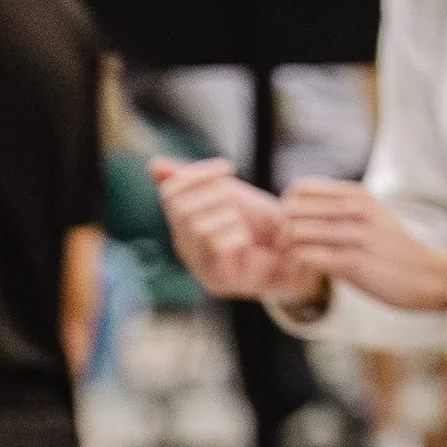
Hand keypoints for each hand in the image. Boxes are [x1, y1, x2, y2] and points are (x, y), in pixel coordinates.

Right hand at [149, 155, 323, 306]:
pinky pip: (218, 246)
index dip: (198, 174)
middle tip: (237, 197)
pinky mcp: (219, 281)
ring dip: (228, 215)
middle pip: (182, 209)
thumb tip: (152, 165)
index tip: (229, 168)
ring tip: (243, 222)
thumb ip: (193, 180)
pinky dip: (237, 235)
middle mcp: (185, 247)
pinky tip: (248, 241)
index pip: (170, 192)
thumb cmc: (260, 224)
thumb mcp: (227, 193)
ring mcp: (200, 266)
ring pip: (198, 228)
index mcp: (182, 224)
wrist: (294, 253)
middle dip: (215, 194)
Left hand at [278, 179, 446, 312]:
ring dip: (287, 250)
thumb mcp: (371, 216)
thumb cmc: (390, 249)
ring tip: (294, 261)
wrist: (427, 275)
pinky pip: (308, 257)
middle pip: (292, 210)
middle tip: (285, 248)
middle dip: (280, 231)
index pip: (300, 189)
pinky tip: (306, 273)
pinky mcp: (354, 263)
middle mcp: (357, 209)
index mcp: (357, 195)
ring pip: (297, 233)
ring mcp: (356, 235)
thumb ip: (339, 208)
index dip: (285, 208)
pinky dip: (299, 266)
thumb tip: (297, 207)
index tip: (290, 227)